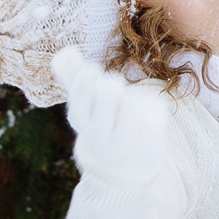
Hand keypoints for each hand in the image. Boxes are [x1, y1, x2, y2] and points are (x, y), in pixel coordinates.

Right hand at [54, 48, 172, 182]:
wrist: (120, 167)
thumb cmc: (103, 122)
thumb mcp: (85, 102)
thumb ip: (73, 76)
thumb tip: (65, 51)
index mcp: (81, 119)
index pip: (80, 91)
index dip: (89, 76)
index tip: (95, 72)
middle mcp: (100, 133)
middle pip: (108, 94)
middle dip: (113, 84)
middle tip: (116, 87)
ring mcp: (125, 142)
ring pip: (132, 106)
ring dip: (134, 97)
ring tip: (131, 103)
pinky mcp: (148, 146)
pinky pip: (153, 120)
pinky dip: (153, 110)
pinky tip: (147, 115)